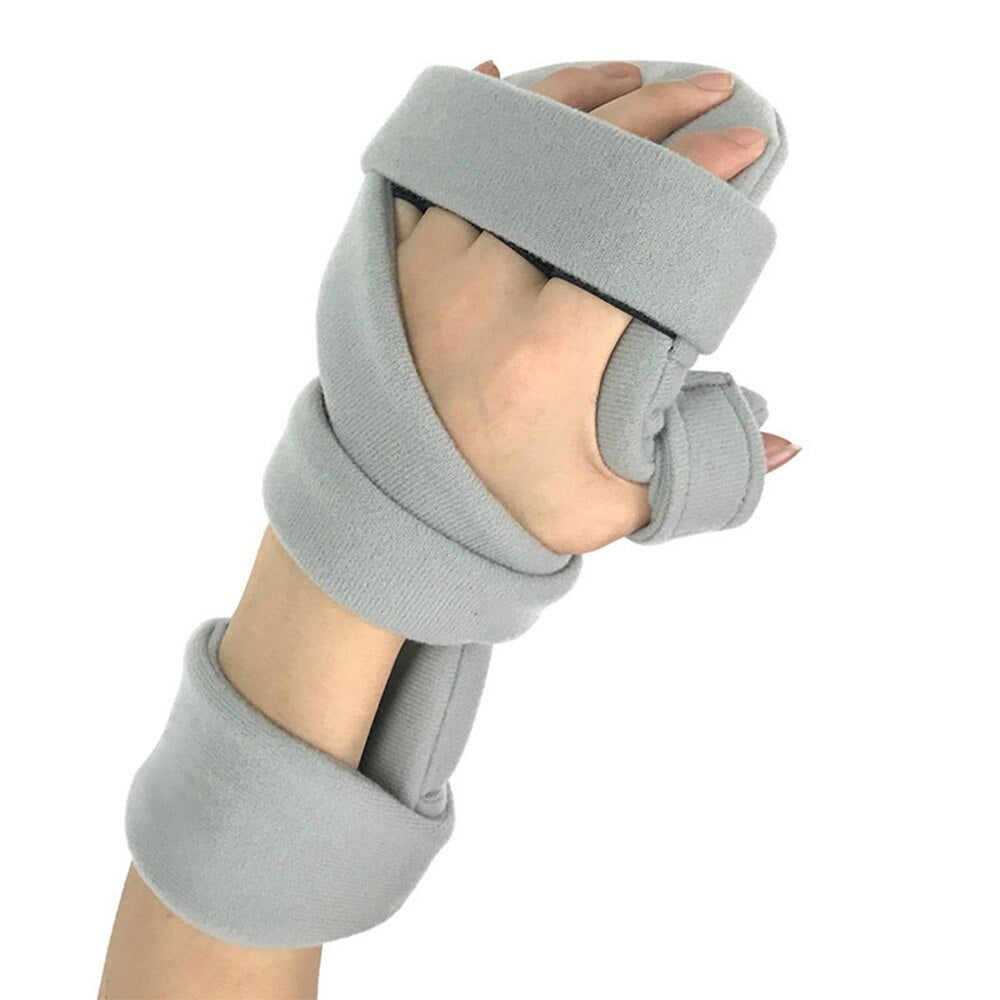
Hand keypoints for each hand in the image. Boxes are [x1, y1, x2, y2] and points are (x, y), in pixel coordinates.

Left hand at [394, 60, 797, 554]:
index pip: (634, 233)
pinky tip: (501, 81)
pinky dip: (469, 122)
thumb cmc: (507, 515)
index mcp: (546, 355)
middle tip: (710, 90)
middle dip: (655, 112)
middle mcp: (481, 296)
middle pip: (576, 170)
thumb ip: (703, 472)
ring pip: (506, 151)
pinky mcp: (394, 265)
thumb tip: (788, 440)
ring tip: (630, 78)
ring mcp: (429, 271)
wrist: (394, 515)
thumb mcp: (612, 508)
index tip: (747, 140)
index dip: (699, 173)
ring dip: (573, 100)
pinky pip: (431, 168)